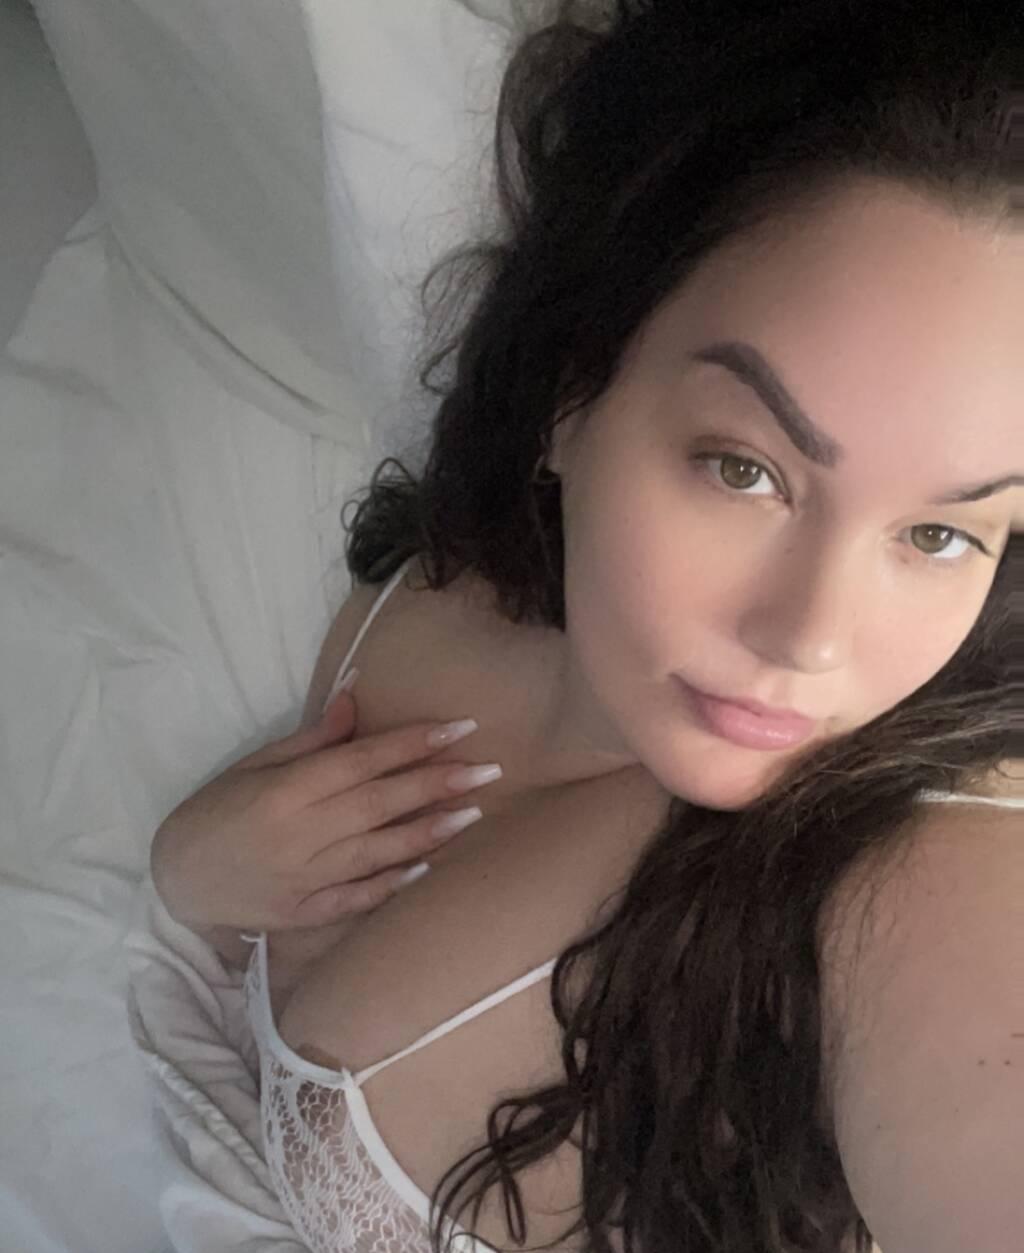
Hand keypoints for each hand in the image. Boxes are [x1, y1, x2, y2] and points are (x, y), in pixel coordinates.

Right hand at [150, 689, 498, 931]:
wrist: (175, 878)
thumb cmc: (218, 809)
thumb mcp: (256, 763)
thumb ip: (312, 739)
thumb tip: (356, 698)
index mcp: (288, 788)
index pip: (362, 760)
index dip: (413, 743)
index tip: (460, 728)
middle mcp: (301, 831)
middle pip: (379, 803)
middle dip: (437, 784)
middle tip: (488, 770)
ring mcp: (305, 876)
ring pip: (377, 851)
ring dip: (428, 832)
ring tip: (473, 813)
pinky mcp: (304, 913)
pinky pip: (356, 898)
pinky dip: (391, 883)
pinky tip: (427, 868)